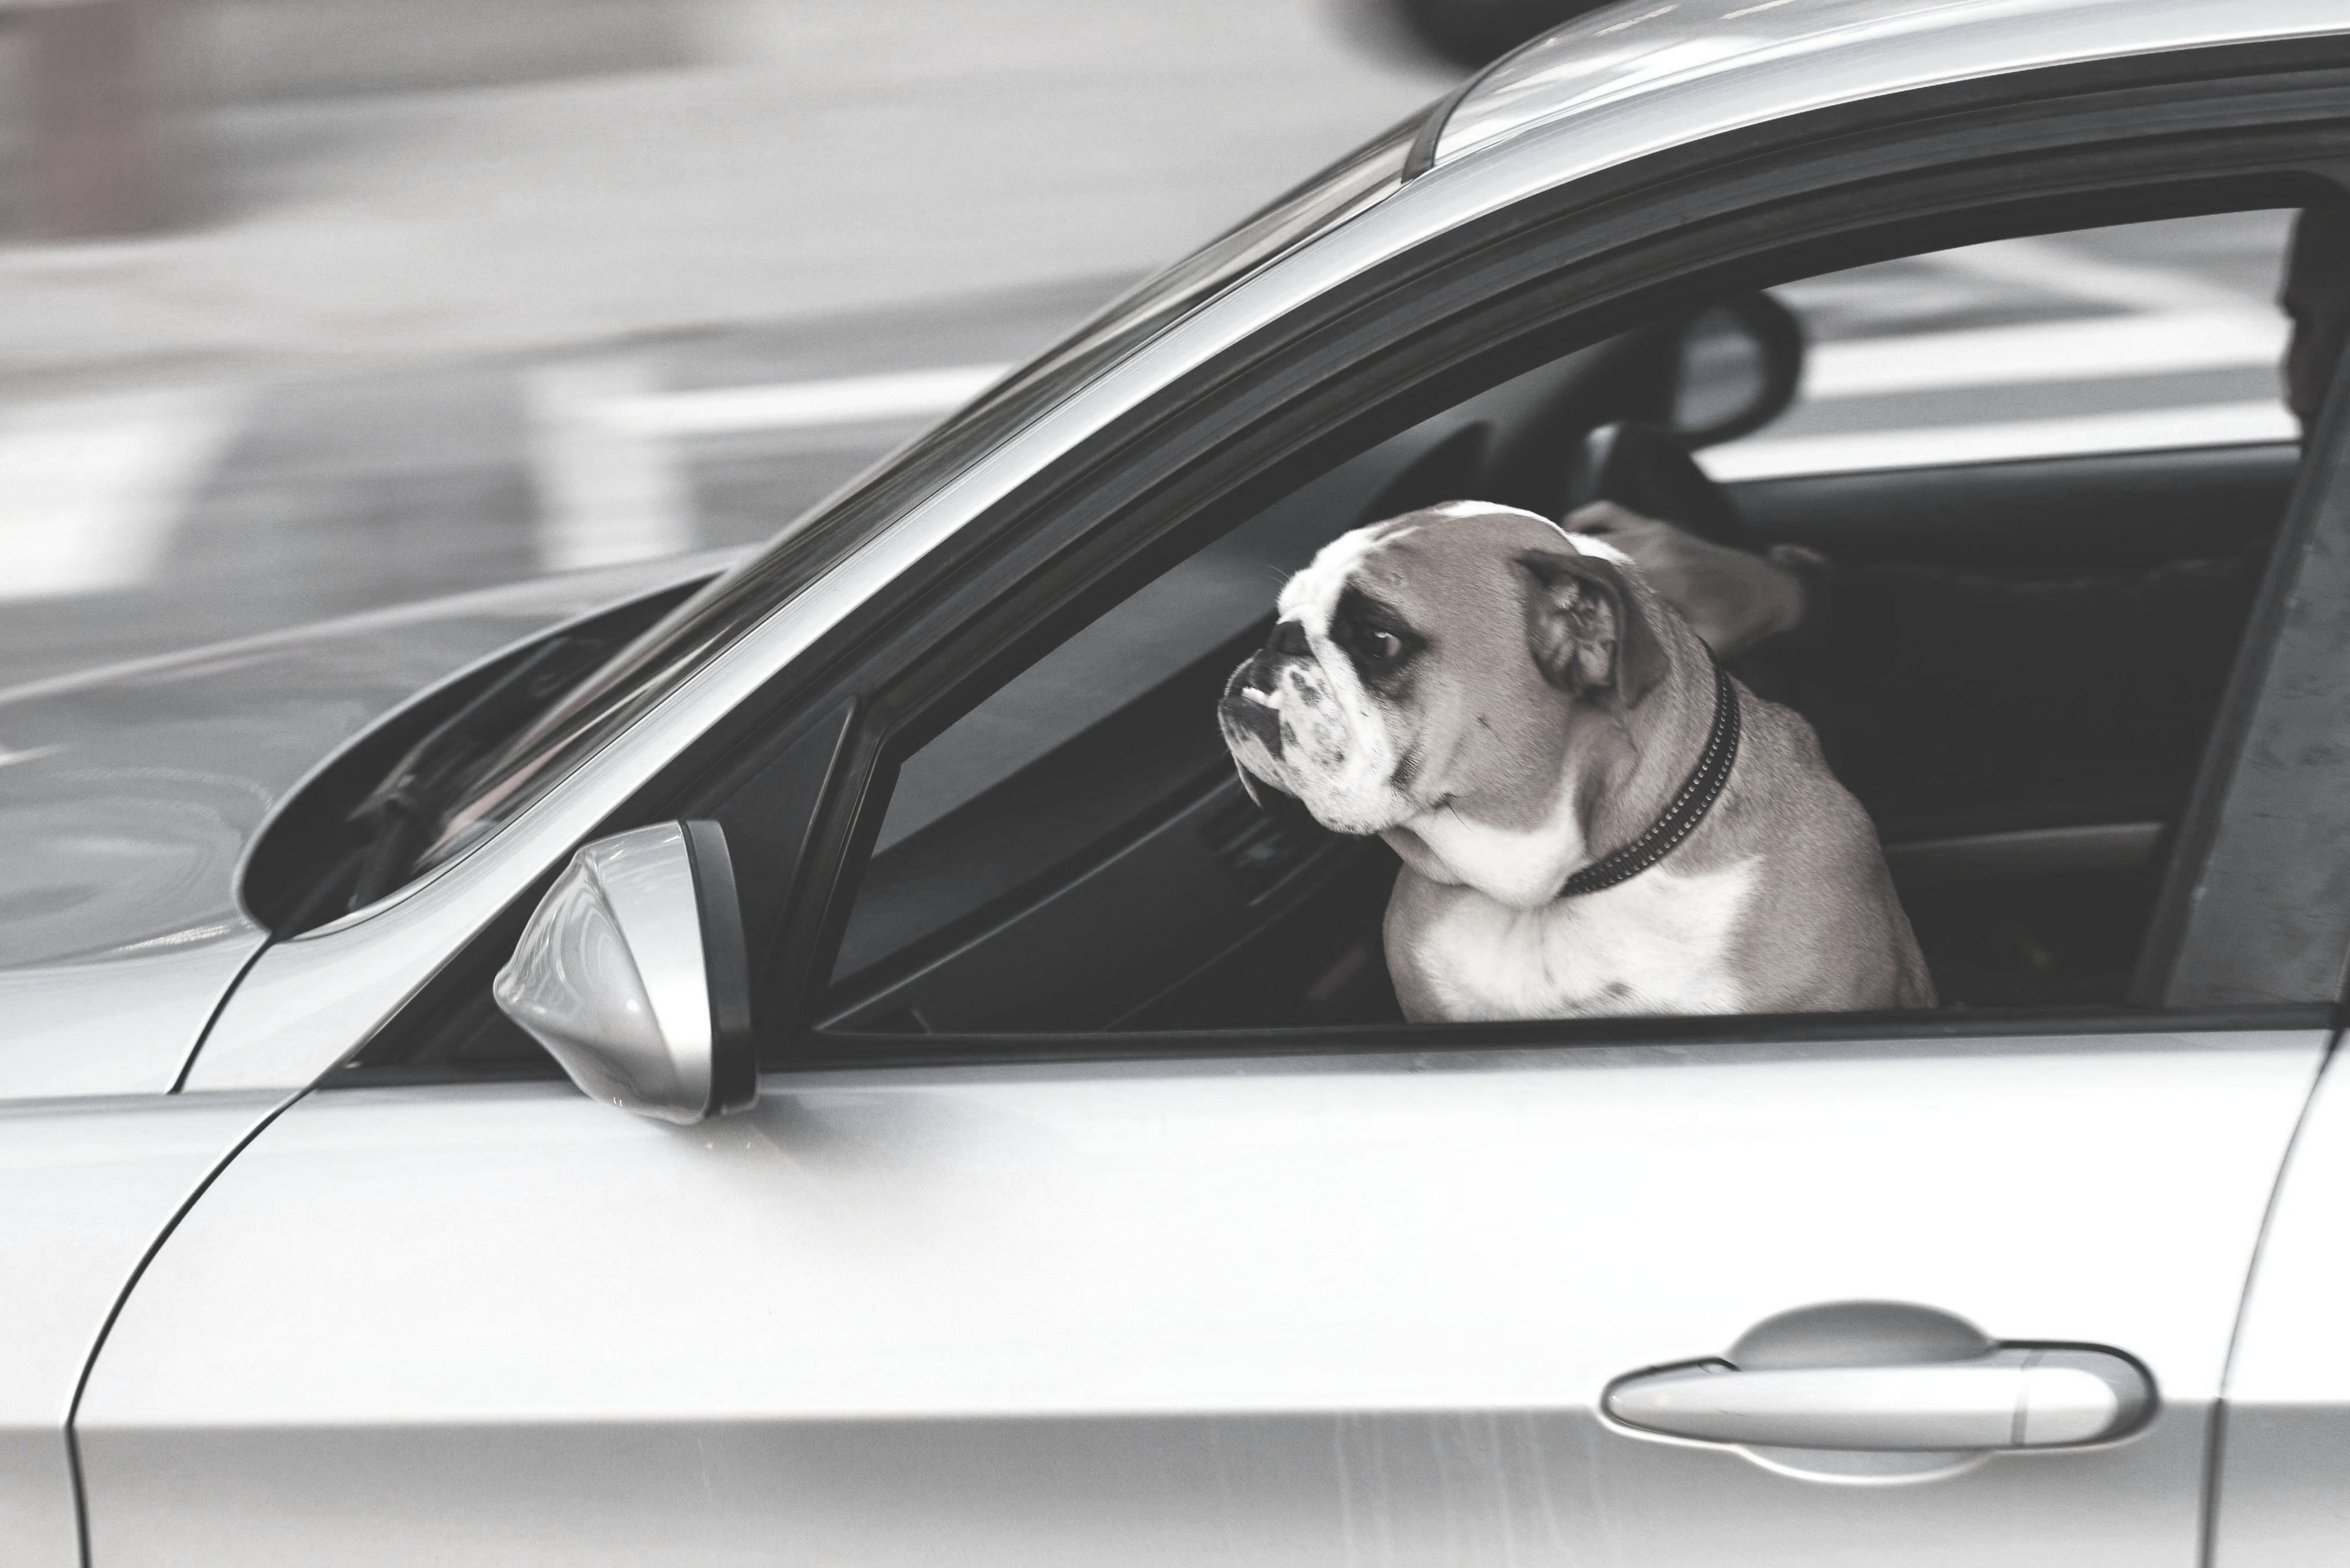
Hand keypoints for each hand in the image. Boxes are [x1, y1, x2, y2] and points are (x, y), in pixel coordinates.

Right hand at [1565, 501, 1806, 657]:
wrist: (1774, 589)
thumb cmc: (1742, 622)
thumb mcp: (1707, 647)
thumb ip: (1665, 652)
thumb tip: (1619, 676)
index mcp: (1670, 579)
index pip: (1608, 583)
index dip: (1575, 594)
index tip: (1547, 610)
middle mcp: (1659, 549)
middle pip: (1596, 558)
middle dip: (1566, 577)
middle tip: (1536, 595)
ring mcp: (1657, 532)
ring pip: (1599, 539)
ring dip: (1572, 553)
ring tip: (1543, 572)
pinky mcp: (1660, 526)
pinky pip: (1614, 513)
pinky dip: (1589, 518)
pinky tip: (1567, 527)